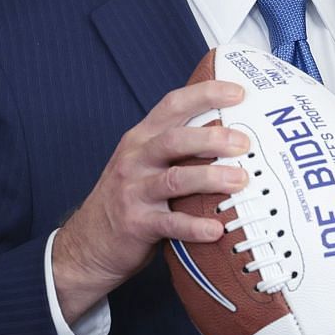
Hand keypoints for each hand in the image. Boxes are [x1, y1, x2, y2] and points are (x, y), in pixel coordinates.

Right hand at [51, 81, 248, 322]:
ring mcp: (134, 191)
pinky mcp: (137, 224)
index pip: (173, 105)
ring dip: (211, 177)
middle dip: (212, 138)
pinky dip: (195, 227)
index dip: (206, 94)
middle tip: (245, 143)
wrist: (90, 242)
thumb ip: (179, 148)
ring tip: (241, 180)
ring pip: (175, 179)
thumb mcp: (145, 163)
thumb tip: (236, 135)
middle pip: (175, 139)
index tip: (239, 91)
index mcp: (142, 138)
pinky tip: (217, 229)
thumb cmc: (131, 198)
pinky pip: (171, 224)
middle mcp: (136, 160)